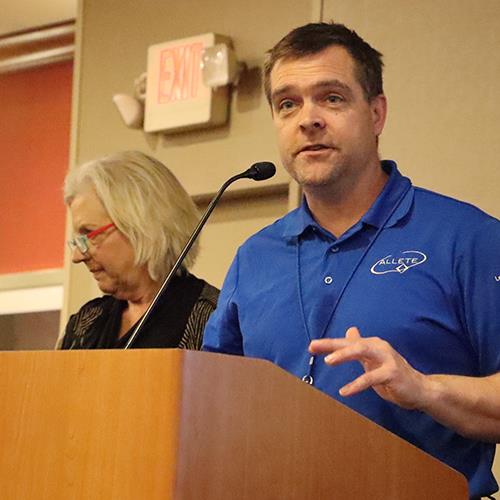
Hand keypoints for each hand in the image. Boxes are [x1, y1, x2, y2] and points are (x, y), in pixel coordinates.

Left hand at [309, 327, 428, 409]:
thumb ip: (360, 347)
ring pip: (362, 351)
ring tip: (328, 361)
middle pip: (352, 343)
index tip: (311, 346)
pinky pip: (371, 378)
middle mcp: (378, 347)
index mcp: (372, 345)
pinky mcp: (392, 373)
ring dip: (344, 355)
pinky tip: (345, 391)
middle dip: (332, 345)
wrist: (420, 389)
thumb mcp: (373, 360)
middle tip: (314, 347)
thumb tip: (349, 331)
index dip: (328, 344)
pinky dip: (357, 384)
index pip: (347, 343)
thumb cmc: (393, 375)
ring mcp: (387, 358)